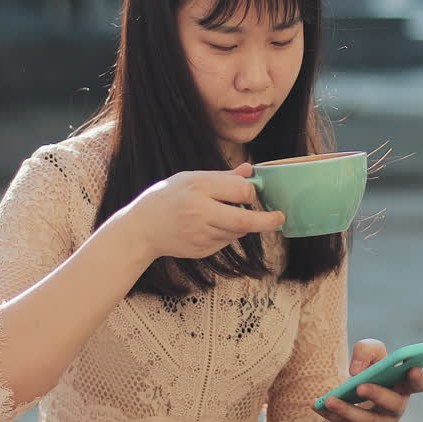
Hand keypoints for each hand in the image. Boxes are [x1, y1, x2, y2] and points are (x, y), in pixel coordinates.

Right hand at [118, 163, 284, 259]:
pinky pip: (225, 241)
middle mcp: (200, 212)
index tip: (254, 191)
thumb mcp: (190, 178)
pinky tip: (208, 226)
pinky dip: (226, 233)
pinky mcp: (202, 250)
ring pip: (237, 231)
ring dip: (242, 223)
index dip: (251, 191)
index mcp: (198, 188)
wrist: (141, 229)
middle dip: (267, 220)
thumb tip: (250, 171)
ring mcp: (201, 234)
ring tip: (222, 214)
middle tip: (280, 218)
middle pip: (244, 219)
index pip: (240, 190)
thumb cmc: (167, 198)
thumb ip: (222, 177)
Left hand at [315, 338, 422, 421]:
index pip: (419, 384)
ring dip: (348, 410)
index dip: (419, 378)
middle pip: (393, 404)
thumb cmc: (370, 372)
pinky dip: (332, 416)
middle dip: (377, 394)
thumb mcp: (370, 354)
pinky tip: (318, 406)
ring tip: (330, 400)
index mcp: (404, 385)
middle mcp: (397, 406)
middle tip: (360, 386)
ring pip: (369, 421)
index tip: (412, 370)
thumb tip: (357, 371)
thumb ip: (367, 351)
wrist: (354, 396)